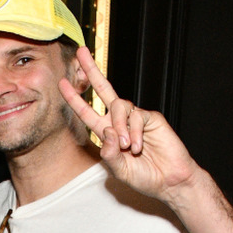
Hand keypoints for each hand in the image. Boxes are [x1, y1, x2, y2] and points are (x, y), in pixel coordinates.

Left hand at [58, 46, 200, 202]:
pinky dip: (134, 133)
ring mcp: (135, 117)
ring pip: (119, 106)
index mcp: (107, 132)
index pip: (86, 110)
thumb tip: (108, 131)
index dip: (74, 97)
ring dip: (121, 127)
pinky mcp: (151, 118)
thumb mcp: (119, 170)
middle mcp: (119, 121)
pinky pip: (137, 116)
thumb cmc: (144, 177)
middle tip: (81, 52)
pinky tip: (138, 147)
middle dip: (91, 70)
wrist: (170, 181)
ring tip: (128, 148)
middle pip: (103, 89)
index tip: (62, 83)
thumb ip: (110, 154)